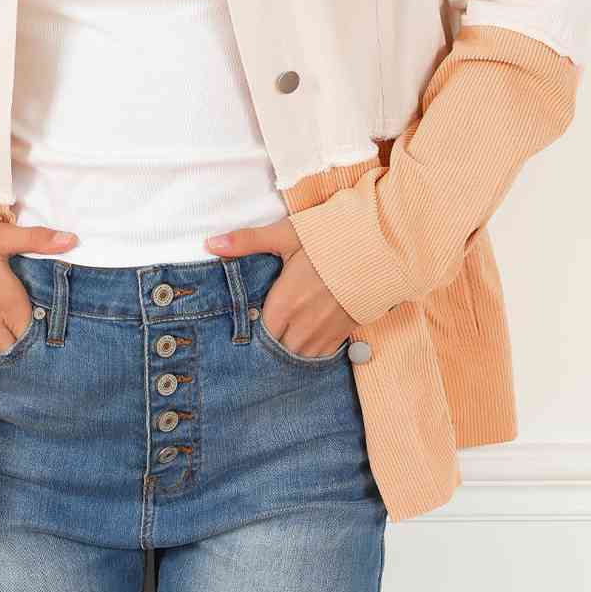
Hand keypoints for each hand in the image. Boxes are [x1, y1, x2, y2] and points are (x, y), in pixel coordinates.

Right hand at [0, 219, 78, 353]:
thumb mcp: (0, 236)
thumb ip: (36, 240)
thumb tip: (72, 239)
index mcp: (8, 301)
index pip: (34, 330)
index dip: (40, 325)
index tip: (42, 315)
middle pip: (16, 347)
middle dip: (24, 340)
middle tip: (28, 326)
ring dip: (5, 346)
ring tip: (10, 332)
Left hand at [204, 217, 357, 357]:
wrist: (380, 247)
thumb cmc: (330, 239)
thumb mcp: (286, 235)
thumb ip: (247, 241)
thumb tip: (210, 243)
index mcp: (284, 304)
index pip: (259, 334)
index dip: (253, 330)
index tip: (251, 322)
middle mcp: (303, 325)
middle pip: (277, 349)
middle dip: (270, 343)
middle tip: (266, 330)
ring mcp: (326, 333)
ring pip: (299, 356)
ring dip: (290, 349)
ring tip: (285, 335)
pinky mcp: (345, 333)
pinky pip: (322, 355)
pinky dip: (312, 350)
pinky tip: (308, 336)